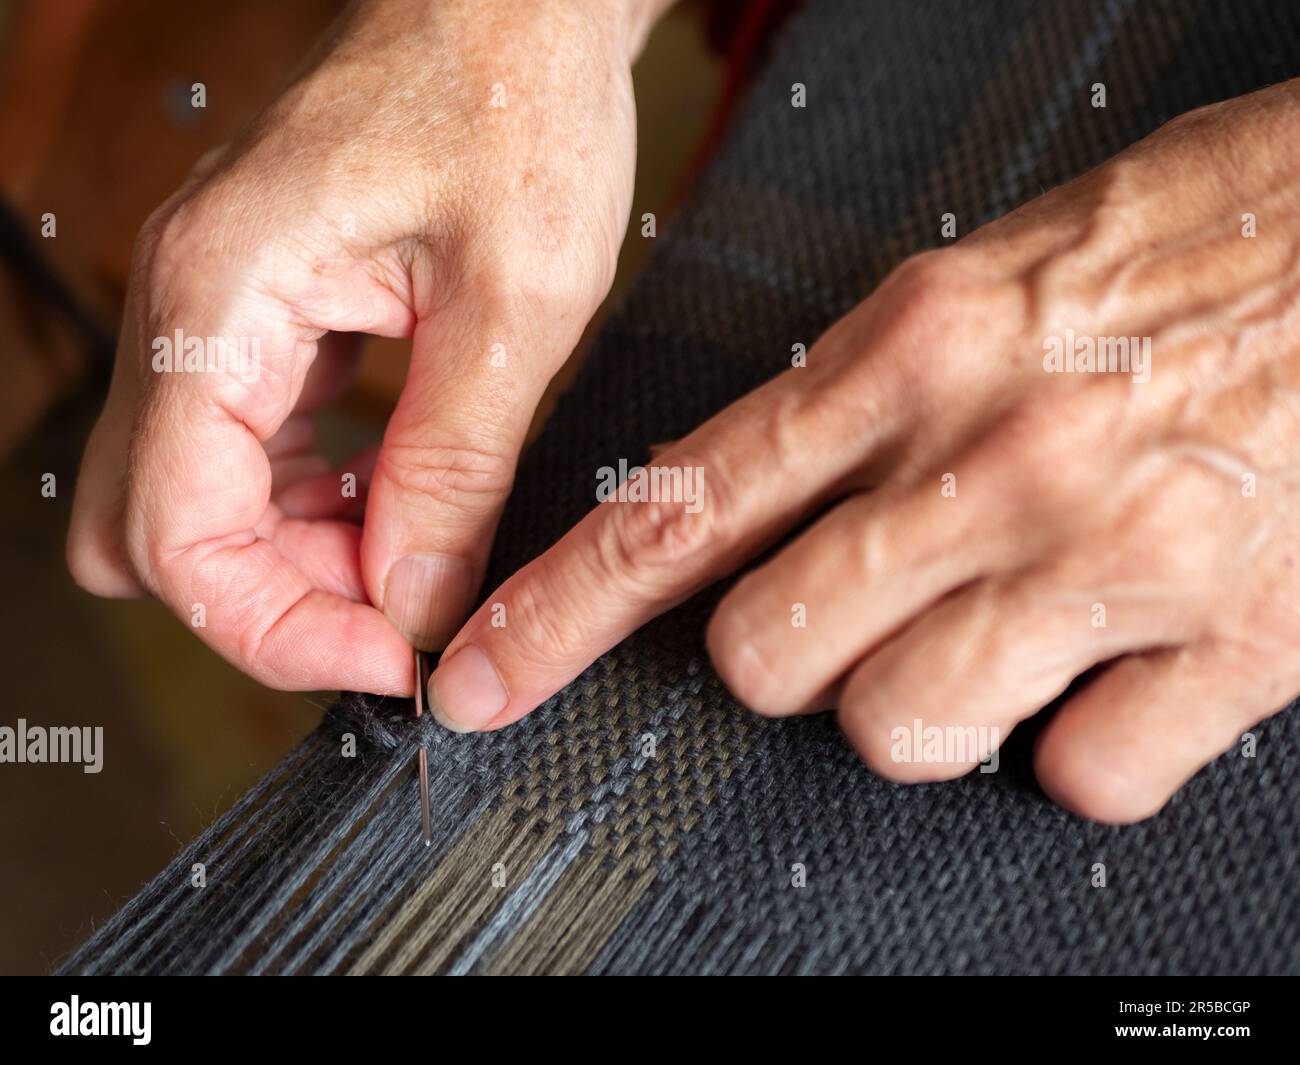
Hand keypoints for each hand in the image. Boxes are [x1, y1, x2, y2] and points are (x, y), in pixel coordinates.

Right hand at [67, 0, 667, 691]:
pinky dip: (319, 502)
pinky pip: (254, 455)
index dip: (276, 628)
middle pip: (162, 531)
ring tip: (421, 547)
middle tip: (407, 607)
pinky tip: (402, 493)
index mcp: (220, 299)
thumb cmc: (515, 100)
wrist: (513, 5)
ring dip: (301, 556)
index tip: (393, 660)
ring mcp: (219, 318)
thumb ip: (454, 466)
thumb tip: (419, 603)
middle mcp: (189, 312)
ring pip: (202, 503)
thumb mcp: (515, 302)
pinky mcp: (266, 322)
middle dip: (279, 596)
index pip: (177, 533)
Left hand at [428, 81, 1299, 821]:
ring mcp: (1110, 556)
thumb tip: (772, 502)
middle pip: (769, 655)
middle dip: (783, 664)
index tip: (487, 673)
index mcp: (914, 351)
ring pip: (904, 729)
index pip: (679, 509)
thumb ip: (865, 394)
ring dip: (922, 709)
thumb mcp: (990, 276)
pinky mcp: (1239, 639)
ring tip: (993, 642)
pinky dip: (1084, 746)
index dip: (556, 612)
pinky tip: (1116, 673)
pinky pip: (1087, 776)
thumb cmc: (1198, 238)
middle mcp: (994, 460)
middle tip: (846, 622)